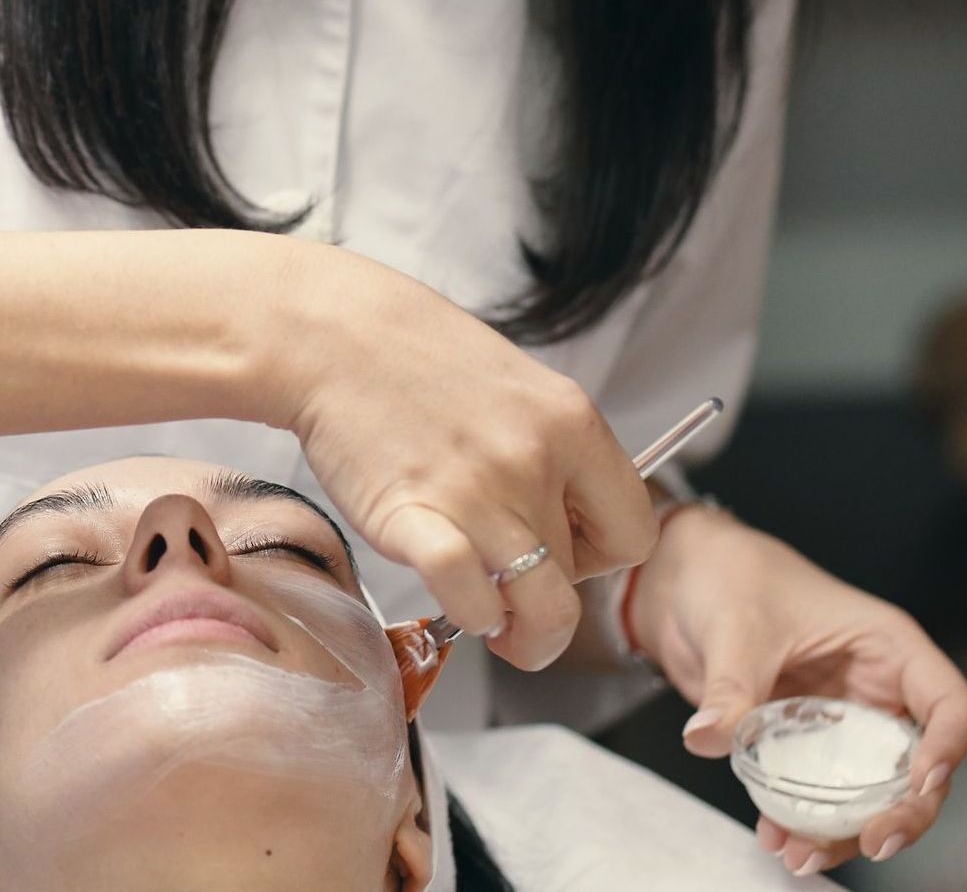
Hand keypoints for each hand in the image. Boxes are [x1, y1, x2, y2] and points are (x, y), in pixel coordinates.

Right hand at [257, 242, 658, 671]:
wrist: (332, 335)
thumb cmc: (414, 357)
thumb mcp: (516, 388)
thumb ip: (551, 452)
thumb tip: (566, 522)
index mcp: (571, 423)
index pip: (635, 533)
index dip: (599, 555)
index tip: (564, 549)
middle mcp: (534, 460)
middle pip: (580, 577)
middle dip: (546, 589)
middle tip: (510, 579)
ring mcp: (477, 492)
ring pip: (542, 610)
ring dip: (519, 630)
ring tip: (492, 617)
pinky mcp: (415, 519)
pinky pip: (470, 601)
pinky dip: (468, 616)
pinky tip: (451, 597)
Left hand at [629, 505, 966, 877]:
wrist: (683, 579)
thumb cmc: (730, 575)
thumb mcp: (735, 626)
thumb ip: (730, 686)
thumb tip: (709, 736)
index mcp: (886, 647)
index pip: (949, 703)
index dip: (948, 747)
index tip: (918, 783)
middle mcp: (876, 689)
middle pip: (919, 765)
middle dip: (902, 812)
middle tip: (869, 842)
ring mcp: (843, 721)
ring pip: (871, 792)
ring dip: (845, 830)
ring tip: (800, 854)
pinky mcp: (806, 744)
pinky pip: (821, 794)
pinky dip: (805, 822)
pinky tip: (775, 838)